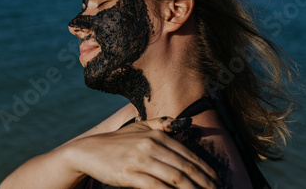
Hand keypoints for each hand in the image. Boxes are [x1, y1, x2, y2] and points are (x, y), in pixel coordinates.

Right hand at [64, 117, 217, 188]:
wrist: (88, 151)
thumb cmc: (116, 141)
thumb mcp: (139, 127)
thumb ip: (162, 124)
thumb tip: (184, 123)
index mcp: (156, 135)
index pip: (188, 155)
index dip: (206, 170)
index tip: (217, 181)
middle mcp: (150, 145)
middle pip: (185, 168)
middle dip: (205, 183)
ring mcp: (140, 161)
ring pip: (175, 179)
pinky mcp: (129, 175)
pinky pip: (157, 188)